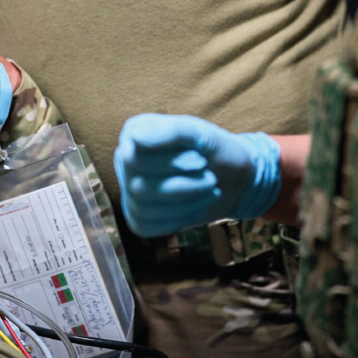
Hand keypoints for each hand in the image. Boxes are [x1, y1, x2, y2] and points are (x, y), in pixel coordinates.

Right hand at [113, 114, 280, 236]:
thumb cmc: (214, 151)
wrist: (233, 178)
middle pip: (138, 186)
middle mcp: (125, 162)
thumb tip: (135, 139)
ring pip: (143, 209)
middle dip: (183, 187)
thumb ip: (171, 131)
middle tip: (211, 178)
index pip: (134, 158)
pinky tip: (195, 207)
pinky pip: (146, 226)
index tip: (201, 161)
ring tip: (208, 191)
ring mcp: (129, 190)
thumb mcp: (200, 134)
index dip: (169, 164)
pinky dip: (177, 220)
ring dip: (185, 204)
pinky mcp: (138, 217)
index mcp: (133, 134)